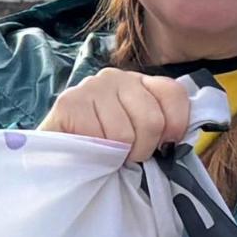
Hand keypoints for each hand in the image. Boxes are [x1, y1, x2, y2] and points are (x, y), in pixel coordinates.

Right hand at [39, 71, 193, 162]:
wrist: (54, 159)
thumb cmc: (102, 149)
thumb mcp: (139, 136)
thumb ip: (163, 130)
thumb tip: (182, 137)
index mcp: (139, 82)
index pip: (173, 93)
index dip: (176, 125)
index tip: (165, 146)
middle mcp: (116, 76)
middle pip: (152, 119)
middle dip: (144, 149)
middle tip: (127, 156)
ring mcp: (92, 86)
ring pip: (126, 134)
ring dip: (118, 155)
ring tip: (105, 154)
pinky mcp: (70, 102)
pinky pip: (100, 138)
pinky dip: (97, 154)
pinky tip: (87, 148)